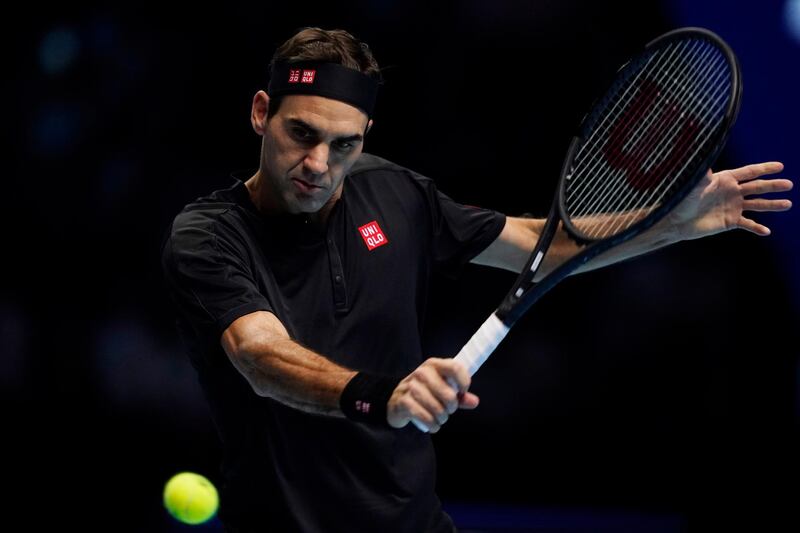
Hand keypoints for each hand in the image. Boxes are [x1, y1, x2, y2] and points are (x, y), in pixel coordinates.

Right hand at [386, 358, 478, 432]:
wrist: (397, 402)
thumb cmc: (425, 394)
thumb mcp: (442, 390)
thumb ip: (459, 396)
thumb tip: (474, 401)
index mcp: (434, 365)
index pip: (454, 367)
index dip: (464, 382)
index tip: (463, 392)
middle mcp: (422, 372)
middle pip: (448, 393)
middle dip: (451, 407)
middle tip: (449, 411)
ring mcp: (410, 386)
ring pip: (436, 407)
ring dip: (441, 418)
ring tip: (440, 419)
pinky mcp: (403, 400)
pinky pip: (423, 415)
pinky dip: (431, 424)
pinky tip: (433, 426)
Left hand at [668, 161, 792, 239]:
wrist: (676, 220)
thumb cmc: (682, 199)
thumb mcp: (694, 184)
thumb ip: (703, 172)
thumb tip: (706, 154)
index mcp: (725, 179)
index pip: (749, 172)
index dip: (764, 169)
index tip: (780, 166)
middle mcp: (732, 192)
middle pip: (757, 187)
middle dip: (773, 186)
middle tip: (789, 185)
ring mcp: (733, 206)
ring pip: (757, 205)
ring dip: (772, 205)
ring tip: (787, 204)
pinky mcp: (731, 221)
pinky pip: (748, 224)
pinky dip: (757, 228)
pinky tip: (767, 231)